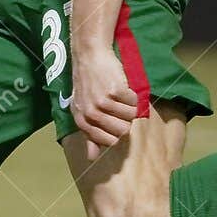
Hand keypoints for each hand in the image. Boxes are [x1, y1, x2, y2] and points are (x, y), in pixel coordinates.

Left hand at [69, 43, 137, 161]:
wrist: (89, 58)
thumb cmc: (87, 85)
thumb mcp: (82, 110)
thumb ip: (89, 135)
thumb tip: (92, 158)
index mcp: (83, 121)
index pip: (109, 142)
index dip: (117, 133)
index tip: (116, 121)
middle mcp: (91, 114)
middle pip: (122, 131)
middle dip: (125, 121)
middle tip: (119, 107)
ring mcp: (102, 102)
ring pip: (131, 117)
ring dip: (130, 107)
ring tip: (120, 97)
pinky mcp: (114, 90)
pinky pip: (134, 102)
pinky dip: (132, 95)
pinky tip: (122, 87)